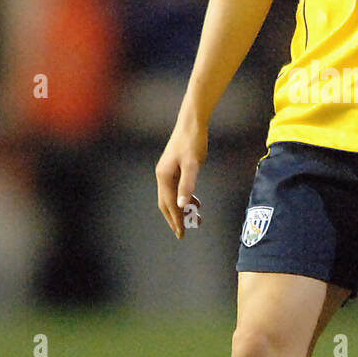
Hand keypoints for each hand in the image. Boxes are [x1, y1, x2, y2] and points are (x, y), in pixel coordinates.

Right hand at [155, 119, 207, 239]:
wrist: (192, 123)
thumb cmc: (192, 142)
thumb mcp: (192, 165)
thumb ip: (187, 185)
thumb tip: (181, 204)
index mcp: (164, 176)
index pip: (169, 204)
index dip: (176, 220)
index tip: (181, 234)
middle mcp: (162, 175)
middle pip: (166, 203)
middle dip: (174, 218)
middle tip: (182, 233)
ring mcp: (167, 171)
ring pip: (172, 196)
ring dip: (181, 208)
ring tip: (195, 218)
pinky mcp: (174, 168)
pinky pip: (176, 188)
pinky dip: (184, 197)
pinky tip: (194, 201)